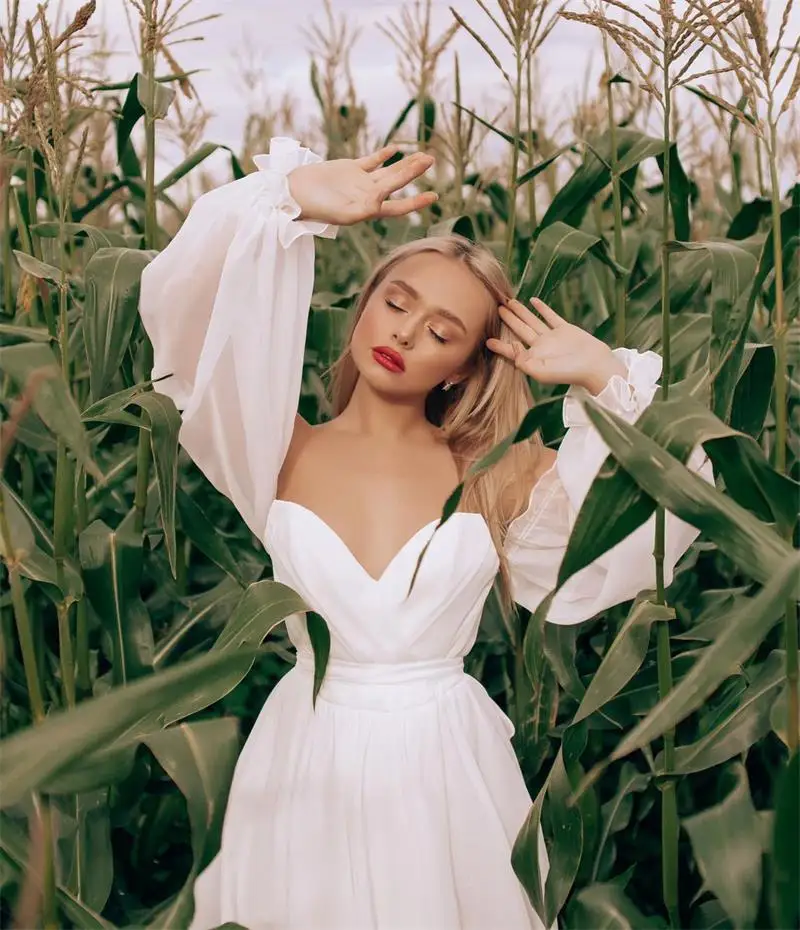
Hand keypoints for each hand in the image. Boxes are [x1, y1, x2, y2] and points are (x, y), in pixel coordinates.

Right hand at [287, 144, 437, 226]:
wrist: (294, 194)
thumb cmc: (316, 208)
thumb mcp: (342, 212)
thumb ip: (363, 207)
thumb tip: (381, 203)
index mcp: (368, 209)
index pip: (397, 207)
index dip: (416, 203)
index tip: (433, 197)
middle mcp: (367, 196)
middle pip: (396, 183)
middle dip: (414, 172)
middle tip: (430, 160)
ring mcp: (360, 182)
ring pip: (388, 171)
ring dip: (405, 163)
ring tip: (422, 155)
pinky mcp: (350, 168)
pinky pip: (371, 161)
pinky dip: (383, 155)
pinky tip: (396, 149)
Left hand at [486, 296, 626, 392]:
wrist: (594, 365)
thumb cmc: (568, 372)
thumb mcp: (540, 371)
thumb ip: (522, 361)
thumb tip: (511, 345)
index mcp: (533, 358)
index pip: (511, 350)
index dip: (499, 345)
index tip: (486, 339)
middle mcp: (540, 347)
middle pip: (519, 330)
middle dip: (508, 320)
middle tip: (496, 308)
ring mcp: (552, 337)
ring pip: (532, 321)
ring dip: (521, 312)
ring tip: (509, 302)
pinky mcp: (565, 329)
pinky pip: (550, 316)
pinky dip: (542, 308)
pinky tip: (534, 300)